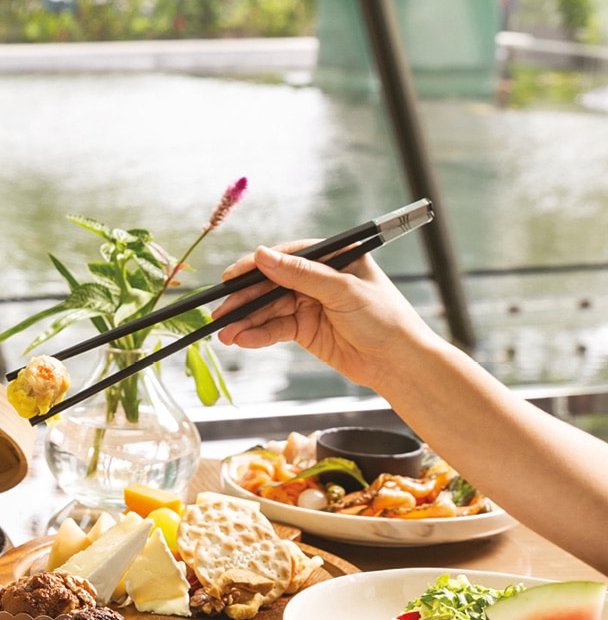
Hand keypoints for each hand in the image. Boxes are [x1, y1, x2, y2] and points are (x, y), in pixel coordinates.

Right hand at [212, 241, 434, 393]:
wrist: (399, 363)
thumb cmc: (385, 319)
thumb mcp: (342, 291)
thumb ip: (301, 274)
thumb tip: (263, 255)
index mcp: (334, 257)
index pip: (288, 255)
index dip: (258, 265)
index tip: (233, 276)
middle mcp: (320, 278)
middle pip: (273, 283)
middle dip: (246, 299)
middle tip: (220, 310)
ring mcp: (311, 304)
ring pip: (270, 309)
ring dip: (247, 321)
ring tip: (225, 333)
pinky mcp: (307, 330)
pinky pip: (277, 329)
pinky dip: (259, 335)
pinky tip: (243, 340)